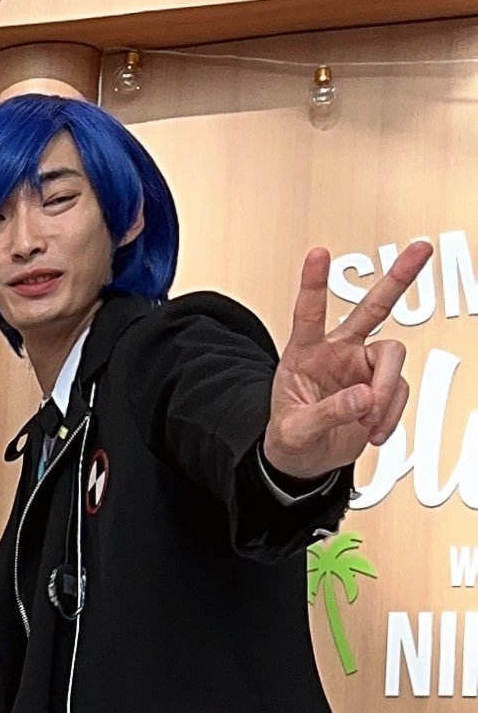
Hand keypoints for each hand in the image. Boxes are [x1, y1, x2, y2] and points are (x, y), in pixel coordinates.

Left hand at [265, 244, 431, 482]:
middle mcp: (338, 352)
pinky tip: (373, 430)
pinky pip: (399, 391)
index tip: (318, 254)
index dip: (314, 284)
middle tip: (421, 249)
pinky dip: (390, 414)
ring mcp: (363, 368)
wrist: (304, 462)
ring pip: (393, 358)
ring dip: (386, 392)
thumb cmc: (291, 436)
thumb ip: (327, 413)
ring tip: (367, 420)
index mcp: (305, 353)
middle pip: (373, 308)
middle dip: (398, 279)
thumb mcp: (295, 431)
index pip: (309, 313)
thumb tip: (364, 399)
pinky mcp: (382, 388)